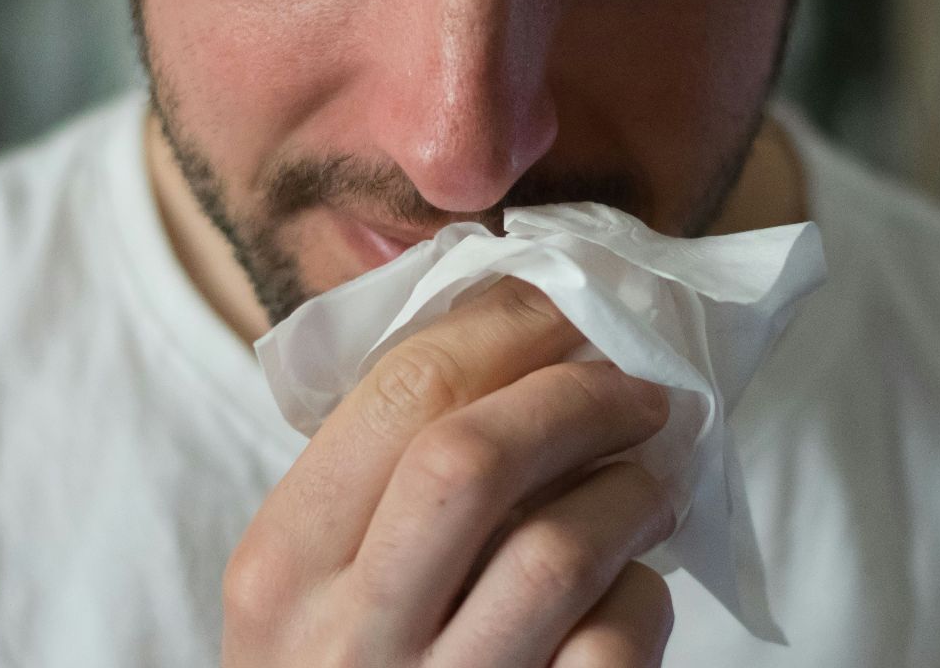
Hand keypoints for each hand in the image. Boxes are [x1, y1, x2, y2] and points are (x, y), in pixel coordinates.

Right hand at [223, 277, 676, 666]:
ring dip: (633, 490)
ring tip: (657, 476)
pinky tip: (633, 590)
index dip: (508, 327)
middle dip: (577, 395)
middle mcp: (343, 638)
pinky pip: (612, 646)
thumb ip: (379, 481)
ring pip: (560, 549)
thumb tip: (520, 334)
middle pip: (473, 456)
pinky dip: (642, 600)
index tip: (570, 306)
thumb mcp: (313, 590)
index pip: (400, 391)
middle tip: (640, 386)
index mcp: (281, 567)